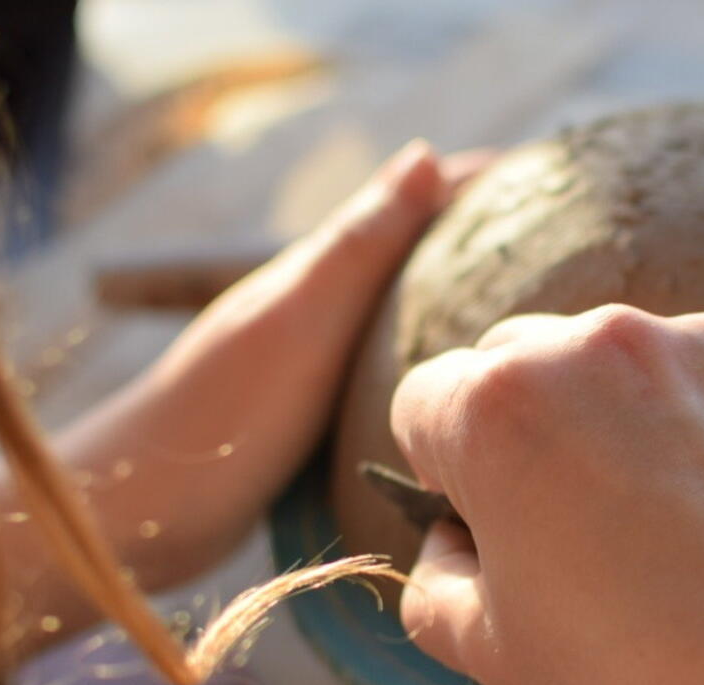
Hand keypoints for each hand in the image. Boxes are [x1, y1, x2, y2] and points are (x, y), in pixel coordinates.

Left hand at [0, 141, 495, 651]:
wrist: (144, 510)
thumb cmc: (225, 411)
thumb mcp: (303, 316)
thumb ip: (360, 244)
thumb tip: (425, 155)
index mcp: (317, 272)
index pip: (406, 205)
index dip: (470, 185)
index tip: (546, 184)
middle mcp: (318, 309)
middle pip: (409, 260)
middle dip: (477, 246)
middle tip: (559, 258)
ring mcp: (316, 365)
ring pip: (401, 321)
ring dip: (456, 310)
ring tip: (525, 326)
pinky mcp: (316, 419)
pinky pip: (389, 376)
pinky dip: (431, 366)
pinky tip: (460, 395)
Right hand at [392, 305, 703, 684]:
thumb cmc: (637, 668)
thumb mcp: (486, 643)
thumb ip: (433, 573)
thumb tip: (453, 533)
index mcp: (494, 405)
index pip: (427, 399)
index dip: (445, 463)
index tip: (491, 506)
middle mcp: (591, 343)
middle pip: (520, 357)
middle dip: (530, 420)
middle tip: (579, 505)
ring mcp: (698, 340)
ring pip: (624, 356)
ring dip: (626, 410)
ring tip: (673, 504)